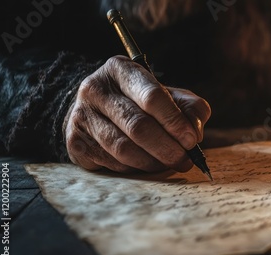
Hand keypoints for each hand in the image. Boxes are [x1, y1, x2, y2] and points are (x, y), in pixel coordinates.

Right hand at [65, 56, 210, 172]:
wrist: (96, 111)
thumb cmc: (140, 103)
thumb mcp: (168, 96)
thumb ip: (190, 108)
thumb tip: (195, 132)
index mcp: (121, 70)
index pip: (151, 96)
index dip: (174, 121)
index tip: (191, 140)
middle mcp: (96, 88)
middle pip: (138, 126)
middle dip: (167, 148)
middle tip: (185, 160)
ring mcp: (82, 115)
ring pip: (124, 148)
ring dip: (153, 162)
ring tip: (168, 164)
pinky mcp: (75, 141)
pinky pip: (112, 162)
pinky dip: (135, 168)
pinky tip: (146, 164)